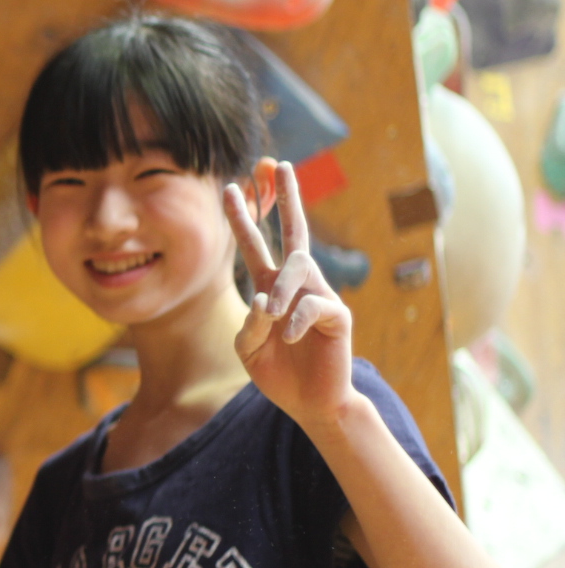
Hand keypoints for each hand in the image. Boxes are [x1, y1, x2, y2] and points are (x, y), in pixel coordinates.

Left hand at [224, 160, 354, 429]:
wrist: (310, 403)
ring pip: (297, 268)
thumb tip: (263, 299)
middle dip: (287, 197)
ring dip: (280, 289)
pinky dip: (295, 321)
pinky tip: (292, 337)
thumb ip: (248, 324)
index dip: (243, 217)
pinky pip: (313, 305)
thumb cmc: (278, 373)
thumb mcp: (247, 349)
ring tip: (270, 315)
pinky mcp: (338, 315)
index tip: (229, 187)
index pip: (255, 244)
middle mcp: (296, 285)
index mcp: (270, 288)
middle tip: (279, 164)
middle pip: (294, 232)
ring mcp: (319, 296)